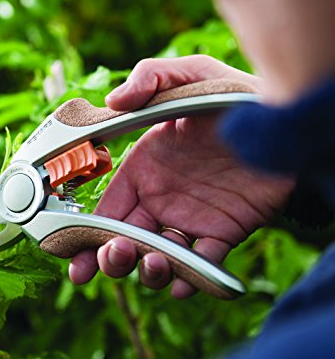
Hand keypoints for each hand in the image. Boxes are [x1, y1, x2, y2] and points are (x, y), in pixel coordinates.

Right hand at [69, 55, 294, 297]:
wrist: (285, 117)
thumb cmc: (232, 94)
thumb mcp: (189, 76)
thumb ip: (150, 78)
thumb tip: (111, 101)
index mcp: (144, 170)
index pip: (108, 209)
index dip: (87, 233)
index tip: (73, 255)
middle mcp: (162, 199)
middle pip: (127, 241)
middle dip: (113, 257)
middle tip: (115, 255)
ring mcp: (191, 219)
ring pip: (160, 258)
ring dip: (150, 271)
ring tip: (154, 264)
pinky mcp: (224, 233)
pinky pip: (203, 263)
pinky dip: (192, 279)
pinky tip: (183, 282)